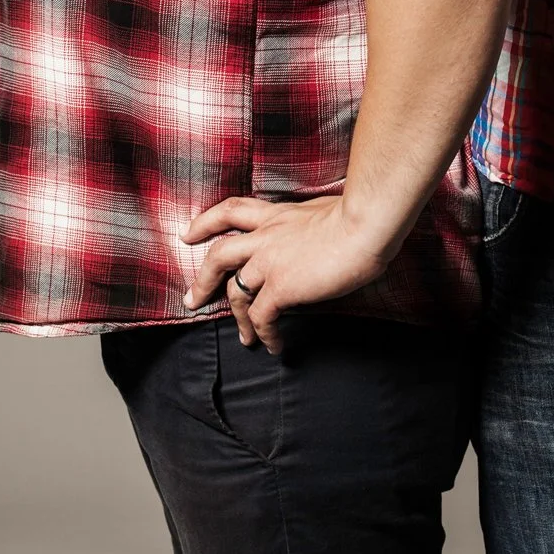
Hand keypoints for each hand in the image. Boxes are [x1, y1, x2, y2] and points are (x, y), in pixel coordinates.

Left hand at [181, 195, 392, 354]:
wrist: (364, 225)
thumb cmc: (358, 214)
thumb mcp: (324, 208)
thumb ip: (310, 221)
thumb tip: (319, 230)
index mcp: (277, 215)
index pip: (232, 211)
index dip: (206, 222)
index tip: (189, 232)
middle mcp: (266, 236)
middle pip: (219, 255)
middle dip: (202, 279)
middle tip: (193, 299)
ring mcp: (269, 263)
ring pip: (234, 292)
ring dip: (235, 318)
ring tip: (243, 338)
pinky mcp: (280, 287)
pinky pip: (260, 317)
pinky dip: (264, 334)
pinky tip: (273, 345)